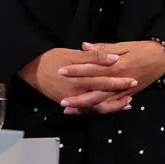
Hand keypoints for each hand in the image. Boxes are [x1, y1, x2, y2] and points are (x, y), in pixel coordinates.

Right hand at [17, 47, 138, 112]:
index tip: (133, 80)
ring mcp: (72, 99)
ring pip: (95, 106)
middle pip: (102, 97)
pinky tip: (107, 106)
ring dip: (111, 106)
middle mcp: (76, 91)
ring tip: (125, 104)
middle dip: (118, 97)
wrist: (31, 68)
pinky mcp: (67, 102)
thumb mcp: (74, 54)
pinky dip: (97, 109)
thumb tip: (113, 59)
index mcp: (80, 78)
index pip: (104, 81)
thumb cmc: (53, 58)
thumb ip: (95, 56)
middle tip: (132, 97)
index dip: (120, 81)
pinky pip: (85, 109)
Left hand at [57, 41, 164, 112]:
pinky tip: (87, 111)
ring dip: (85, 107)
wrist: (164, 59)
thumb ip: (104, 48)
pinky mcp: (128, 94)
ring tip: (70, 109)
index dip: (76, 70)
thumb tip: (84, 46)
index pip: (93, 69)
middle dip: (78, 96)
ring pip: (102, 102)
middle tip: (61, 100)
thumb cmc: (144, 49)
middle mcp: (119, 80)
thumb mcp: (125, 45)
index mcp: (117, 65)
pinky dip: (99, 109)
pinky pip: (112, 105)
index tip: (61, 70)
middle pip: (95, 91)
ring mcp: (124, 90)